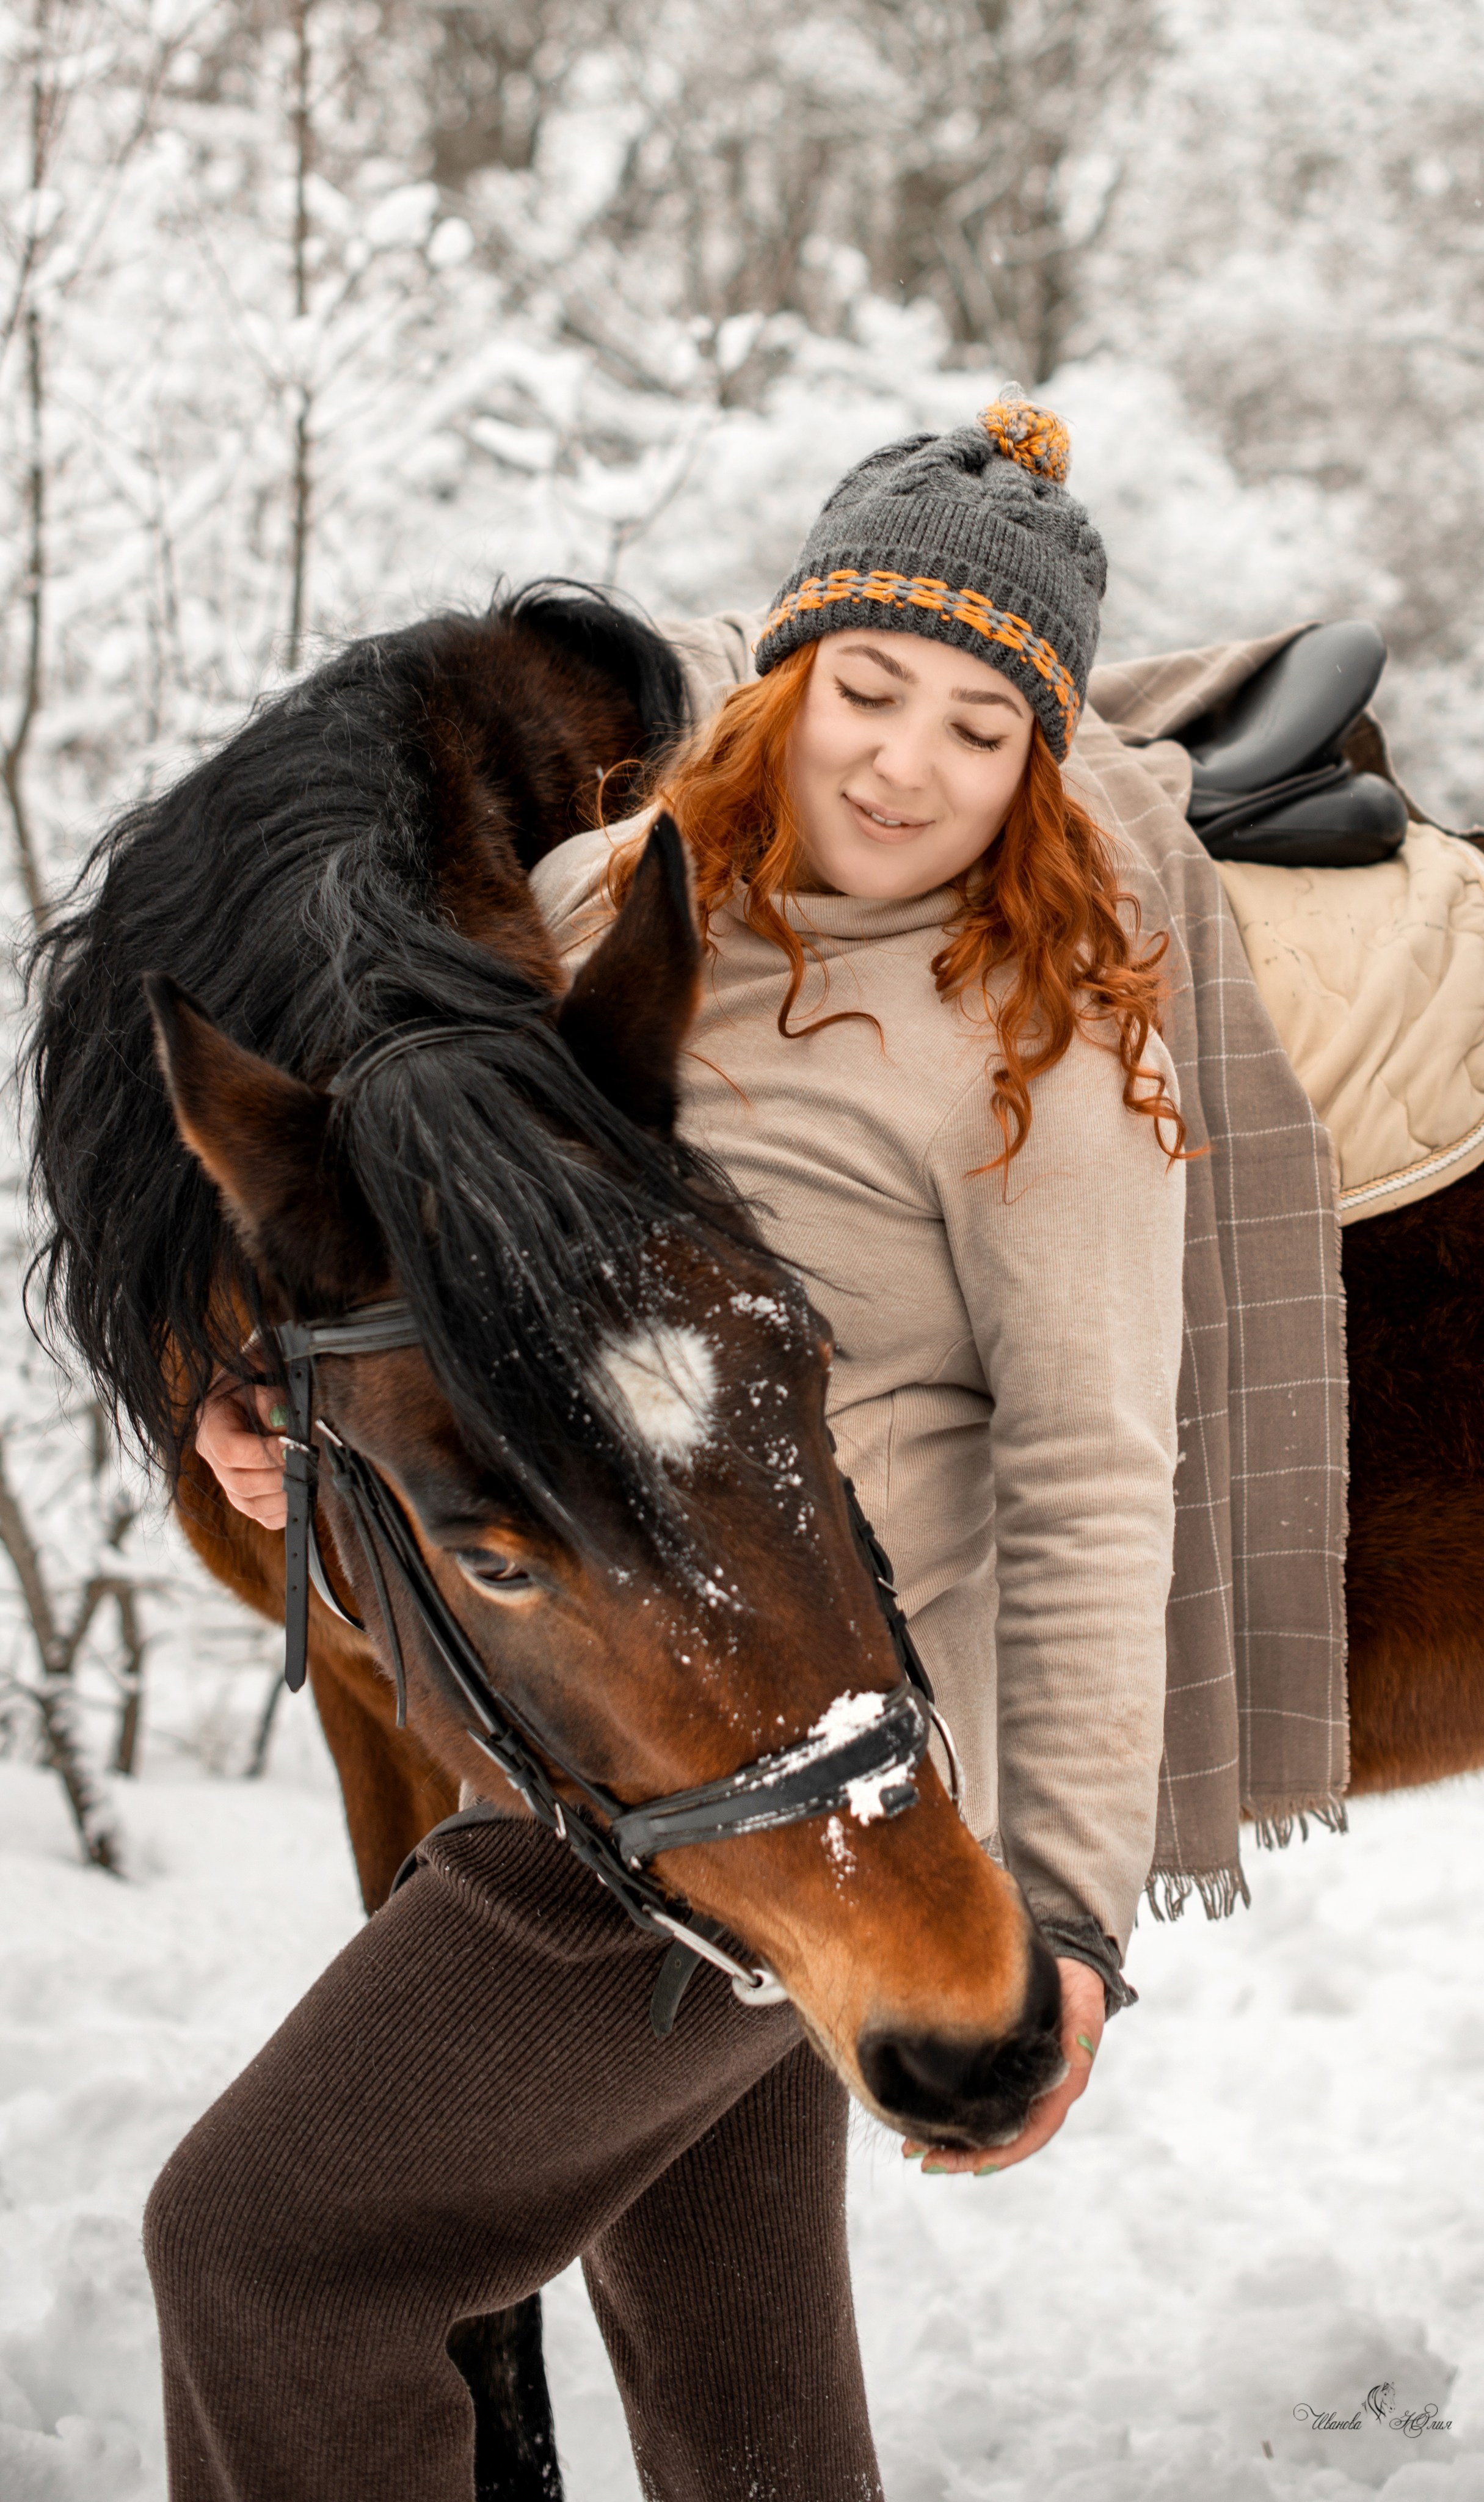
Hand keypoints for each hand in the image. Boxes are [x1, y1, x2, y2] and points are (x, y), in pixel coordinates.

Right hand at [196, 1374, 289, 1531]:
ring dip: (281, 1498)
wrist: (249, 1399)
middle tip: (304, 1468)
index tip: (292, 1448)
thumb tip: (284, 1428)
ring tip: (305, 1482)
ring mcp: (225, 1481)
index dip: (263, 1453)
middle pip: (239, 1483)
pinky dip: (281, 1513)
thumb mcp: (260, 1383)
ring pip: (248, 1504)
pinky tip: (299, 1498)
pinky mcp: (242, 1496)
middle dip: (276, 1478)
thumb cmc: (257, 1390)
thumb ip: (271, 1402)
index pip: (231, 1450)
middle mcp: (212, 1458)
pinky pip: (260, 1516)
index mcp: (212, 1427)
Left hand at [902, 1956, 1106, 2177]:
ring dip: (946, 2139)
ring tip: (908, 2148)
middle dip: (962, 2155)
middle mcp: (1033, 2097)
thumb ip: (1083, 2029)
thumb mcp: (1083, 2007)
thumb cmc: (1076, 1991)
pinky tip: (914, 2113)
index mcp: (1057, 2092)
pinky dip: (943, 2109)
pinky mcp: (992, 2069)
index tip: (971, 2168)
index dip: (1001, 2154)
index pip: (1029, 2136)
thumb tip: (1080, 2051)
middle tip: (924, 2162)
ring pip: (978, 2123)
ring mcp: (1011, 2085)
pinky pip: (967, 2098)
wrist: (1065, 1971)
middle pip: (997, 2139)